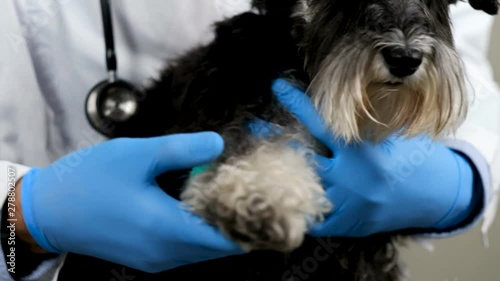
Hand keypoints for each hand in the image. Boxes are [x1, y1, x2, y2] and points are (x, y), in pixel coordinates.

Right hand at [18, 133, 243, 272]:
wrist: (48, 211)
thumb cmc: (89, 181)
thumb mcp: (135, 155)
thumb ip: (182, 149)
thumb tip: (219, 144)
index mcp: (164, 228)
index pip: (225, 239)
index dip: (252, 225)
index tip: (270, 204)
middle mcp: (164, 252)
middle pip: (219, 248)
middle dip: (242, 225)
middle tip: (257, 195)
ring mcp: (155, 259)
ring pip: (204, 251)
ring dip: (222, 230)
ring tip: (234, 197)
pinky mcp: (147, 258)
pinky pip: (187, 251)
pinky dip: (202, 234)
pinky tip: (202, 209)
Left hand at [269, 79, 479, 236]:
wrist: (430, 198)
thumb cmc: (407, 161)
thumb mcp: (387, 137)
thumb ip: (357, 128)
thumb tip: (324, 110)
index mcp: (362, 153)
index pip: (321, 123)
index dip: (296, 104)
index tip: (277, 87)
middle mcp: (351, 179)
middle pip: (302, 156)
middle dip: (275, 139)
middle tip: (254, 126)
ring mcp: (347, 205)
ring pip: (302, 188)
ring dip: (279, 173)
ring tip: (259, 159)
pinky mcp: (346, 224)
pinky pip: (314, 218)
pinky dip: (299, 206)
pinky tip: (281, 194)